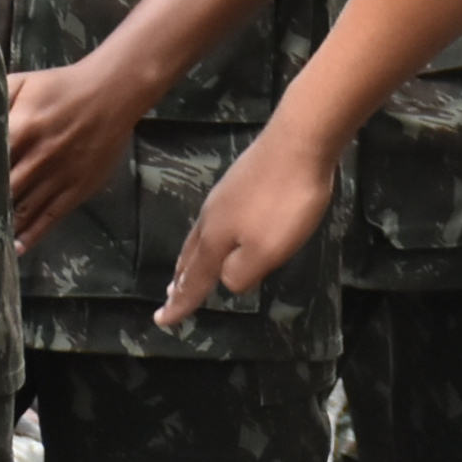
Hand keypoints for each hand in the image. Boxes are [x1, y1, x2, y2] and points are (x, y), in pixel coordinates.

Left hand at [8, 58, 151, 252]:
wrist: (112, 92)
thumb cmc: (62, 87)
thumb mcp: (23, 82)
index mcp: (21, 127)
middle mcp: (38, 156)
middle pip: (2, 190)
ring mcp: (60, 175)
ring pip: (25, 209)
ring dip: (4, 227)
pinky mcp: (78, 188)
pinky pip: (51, 217)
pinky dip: (33, 235)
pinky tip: (18, 247)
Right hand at [158, 124, 337, 327]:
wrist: (298, 142)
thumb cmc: (284, 203)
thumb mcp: (265, 251)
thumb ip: (240, 272)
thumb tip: (224, 279)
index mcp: (215, 239)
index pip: (194, 279)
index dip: (181, 303)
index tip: (163, 320)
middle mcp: (212, 218)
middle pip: (191, 256)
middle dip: (180, 280)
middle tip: (169, 297)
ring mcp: (224, 196)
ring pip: (200, 235)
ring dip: (191, 258)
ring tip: (184, 270)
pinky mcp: (240, 180)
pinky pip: (214, 219)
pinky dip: (207, 236)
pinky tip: (217, 231)